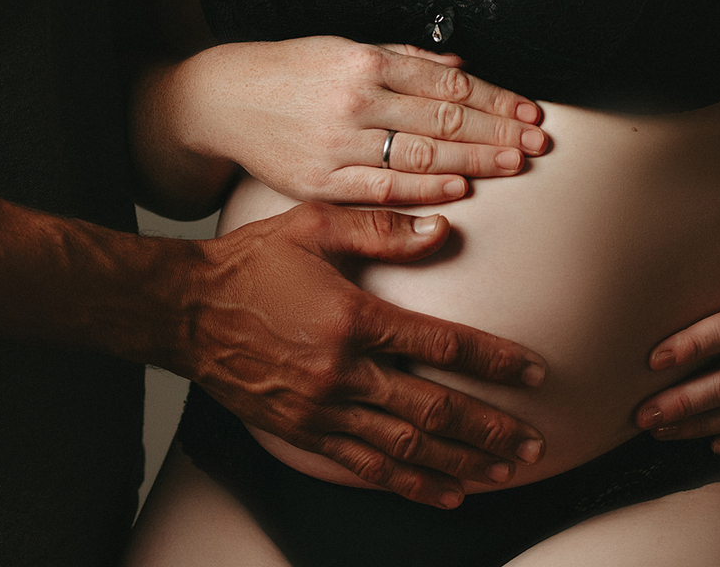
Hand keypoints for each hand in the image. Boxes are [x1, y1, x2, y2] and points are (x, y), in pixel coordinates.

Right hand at [187, 37, 547, 205]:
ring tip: (516, 163)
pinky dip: (426, 188)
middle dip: (498, 130)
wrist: (223, 100)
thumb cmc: (290, 71)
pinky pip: (383, 187)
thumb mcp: (344, 46)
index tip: (530, 110)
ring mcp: (339, 143)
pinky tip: (461, 188)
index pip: (447, 82)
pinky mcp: (321, 181)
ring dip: (476, 159)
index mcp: (364, 60)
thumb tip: (462, 65)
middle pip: (444, 117)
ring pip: (422, 153)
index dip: (495, 97)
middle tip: (539, 141)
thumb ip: (404, 57)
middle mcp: (356, 99)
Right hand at [187, 201, 546, 506]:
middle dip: (490, 429)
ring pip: (406, 450)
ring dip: (461, 464)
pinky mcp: (303, 433)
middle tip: (534, 443)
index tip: (534, 370)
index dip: (494, 360)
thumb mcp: (314, 224)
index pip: (440, 344)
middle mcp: (341, 372)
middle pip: (432, 411)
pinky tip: (446, 494)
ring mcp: (321, 410)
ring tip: (504, 473)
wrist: (185, 310)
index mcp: (351, 317)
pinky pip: (366, 468)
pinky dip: (411, 486)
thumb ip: (380, 228)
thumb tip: (442, 228)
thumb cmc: (251, 260)